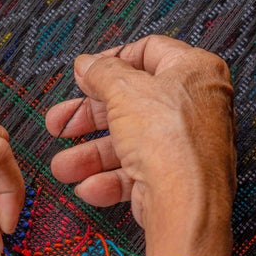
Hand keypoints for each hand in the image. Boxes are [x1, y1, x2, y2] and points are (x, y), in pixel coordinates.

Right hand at [45, 36, 235, 255]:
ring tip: (63, 167)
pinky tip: (88, 186)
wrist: (186, 203)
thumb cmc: (169, 139)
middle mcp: (194, 106)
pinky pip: (136, 173)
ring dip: (90, 156)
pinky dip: (109, 180)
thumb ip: (102, 72)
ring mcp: (184, 144)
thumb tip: (88, 63)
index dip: (112, 60)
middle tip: (61, 123)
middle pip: (131, 102)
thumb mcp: (124, 91)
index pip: (150, 52)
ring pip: (128, 143)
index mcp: (194, 71)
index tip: (85, 73)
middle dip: (89, 118)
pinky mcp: (174, 178)